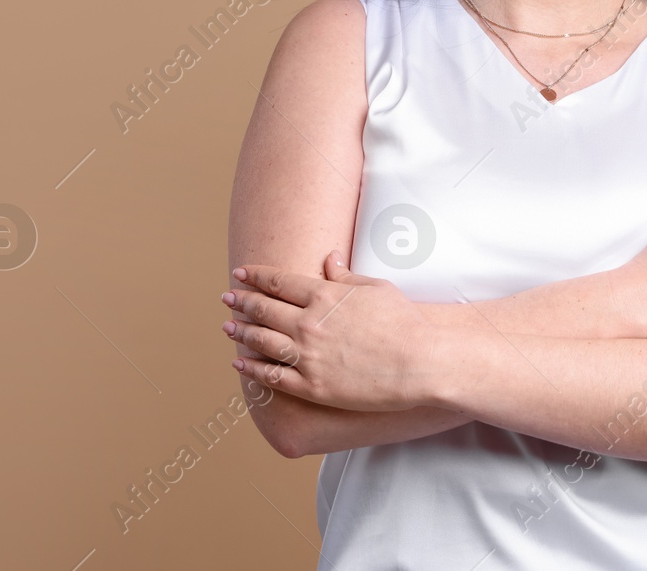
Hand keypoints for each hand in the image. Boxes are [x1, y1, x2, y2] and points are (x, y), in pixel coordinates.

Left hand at [222, 254, 440, 411]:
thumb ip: (346, 276)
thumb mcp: (376, 289)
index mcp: (324, 296)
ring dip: (241, 332)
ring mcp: (308, 356)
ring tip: (228, 328)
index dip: (256, 276)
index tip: (242, 274)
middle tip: (227, 298)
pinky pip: (272, 376)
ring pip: (262, 341)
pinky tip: (240, 363)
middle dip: (241, 302)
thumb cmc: (404, 322)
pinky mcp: (311, 386)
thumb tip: (328, 259)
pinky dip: (251, 369)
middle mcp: (309, 323)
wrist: (419, 362)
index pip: (279, 282)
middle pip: (263, 309)